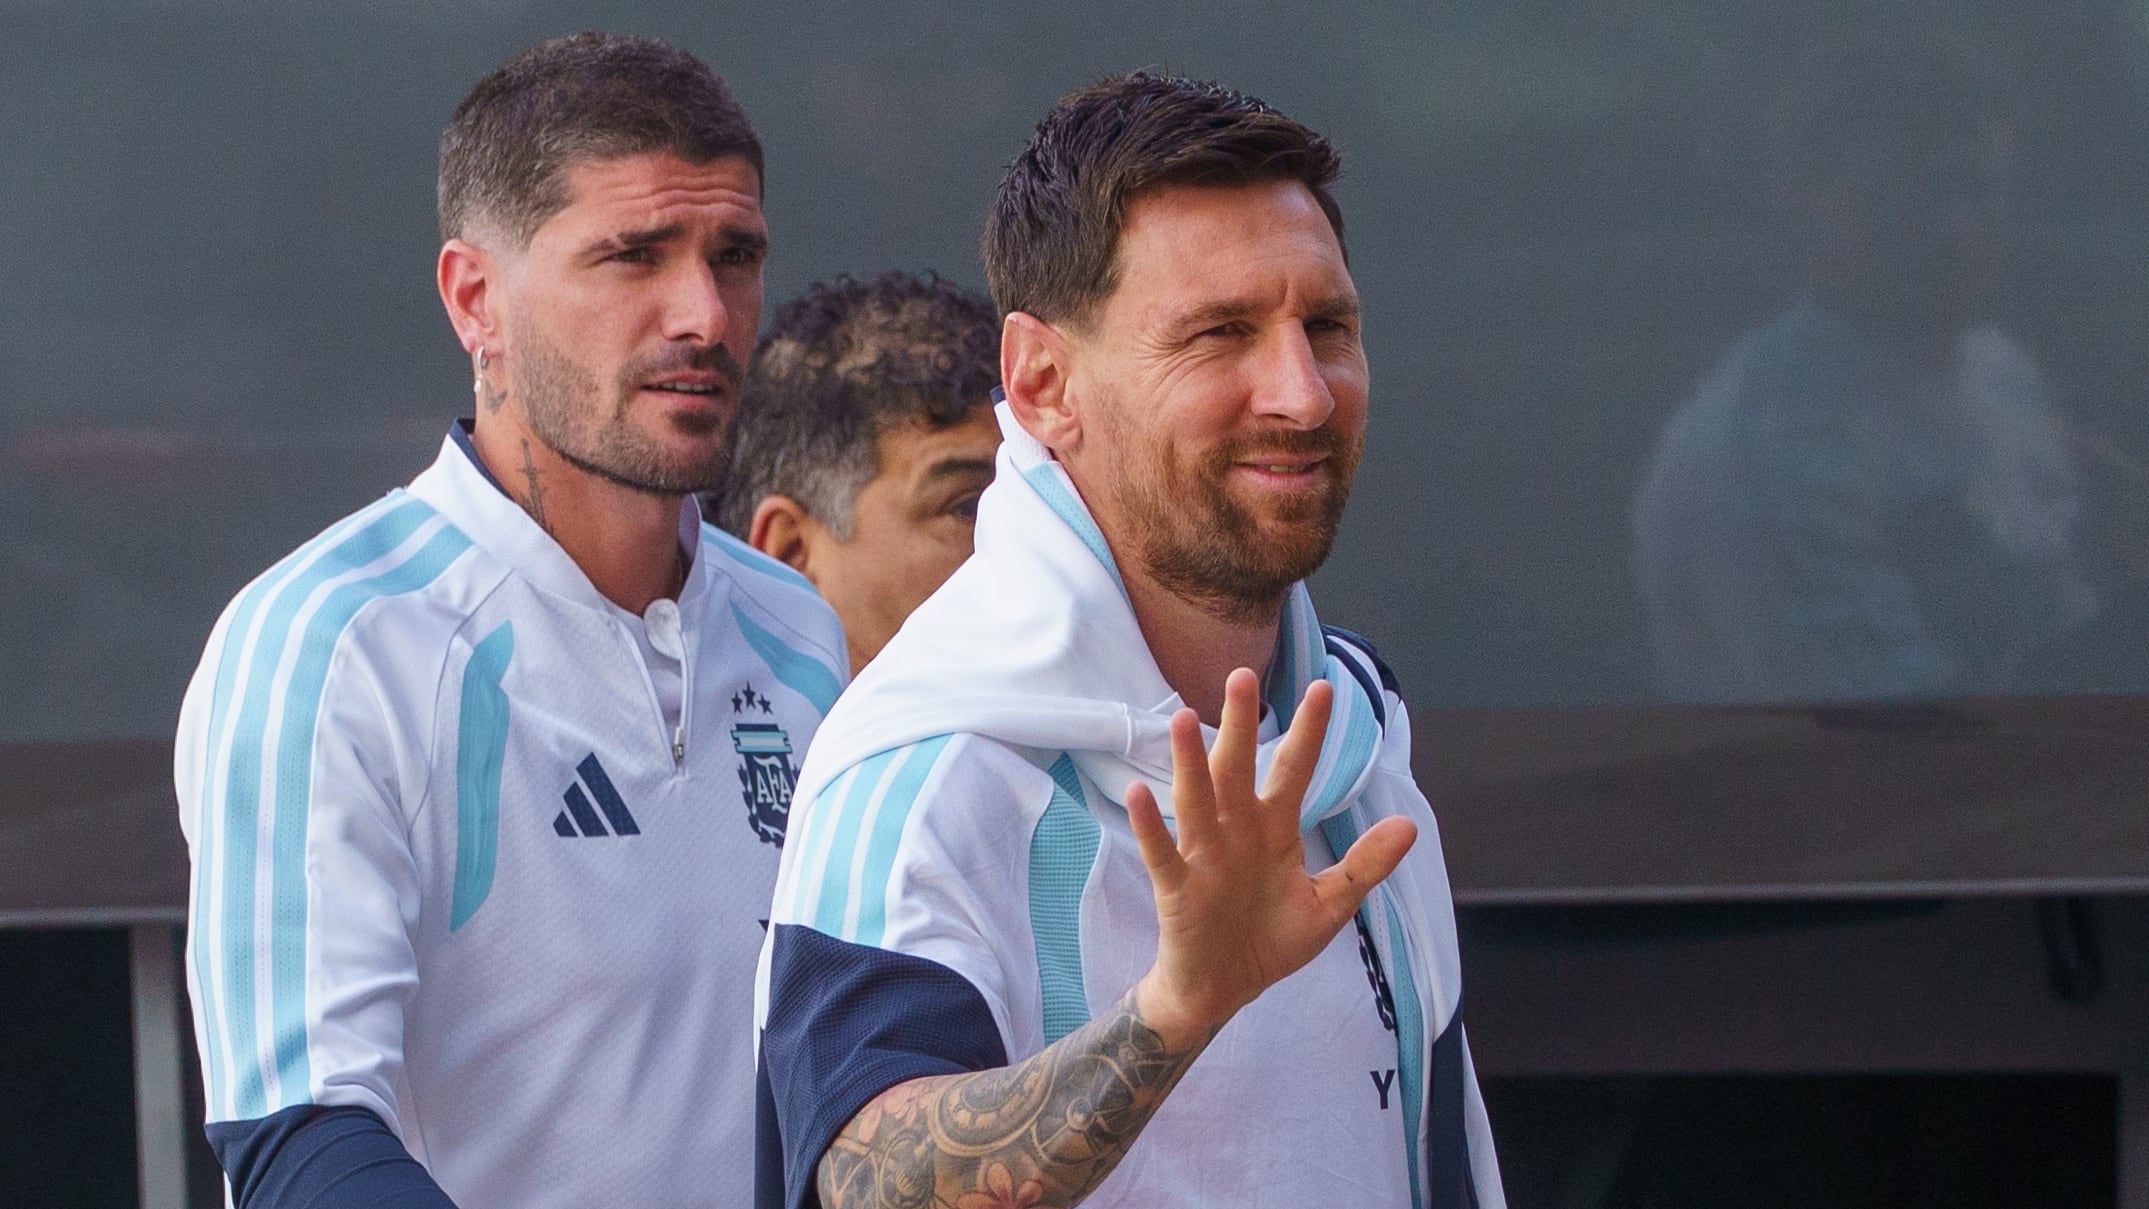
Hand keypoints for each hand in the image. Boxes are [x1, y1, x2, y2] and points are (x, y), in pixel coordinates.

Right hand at [1125, 667, 1416, 1046]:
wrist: (1224, 990)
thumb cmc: (1270, 940)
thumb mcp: (1329, 905)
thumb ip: (1364, 865)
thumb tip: (1410, 825)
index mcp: (1274, 830)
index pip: (1293, 771)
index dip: (1308, 733)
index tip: (1324, 689)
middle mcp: (1236, 832)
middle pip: (1236, 768)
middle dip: (1238, 725)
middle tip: (1240, 676)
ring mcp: (1203, 856)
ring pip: (1195, 799)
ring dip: (1188, 761)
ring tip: (1182, 719)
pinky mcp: (1176, 887)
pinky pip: (1162, 851)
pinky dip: (1151, 824)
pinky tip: (1141, 793)